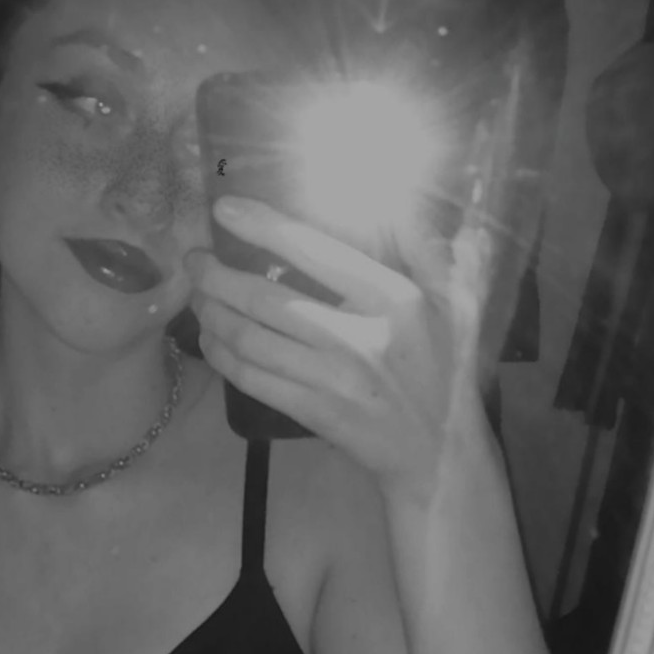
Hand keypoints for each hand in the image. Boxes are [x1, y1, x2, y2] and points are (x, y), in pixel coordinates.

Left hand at [184, 195, 493, 500]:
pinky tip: (209, 338)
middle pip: (264, 300)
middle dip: (216, 276)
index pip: (315, 252)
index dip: (263, 226)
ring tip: (196, 294)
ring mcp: (329, 380)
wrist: (440, 453)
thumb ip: (430, 249)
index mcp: (392, 300)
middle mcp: (355, 338)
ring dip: (211, 313)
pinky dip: (220, 355)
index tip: (224, 208)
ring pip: (248, 340)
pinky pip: (250, 378)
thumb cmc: (447, 368)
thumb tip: (402, 200)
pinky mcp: (311, 412)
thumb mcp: (460, 302)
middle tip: (193, 259)